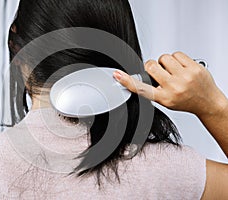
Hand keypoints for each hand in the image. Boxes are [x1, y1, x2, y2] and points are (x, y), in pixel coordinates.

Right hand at [113, 52, 227, 117]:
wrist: (207, 102)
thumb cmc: (185, 101)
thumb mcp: (165, 101)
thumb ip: (153, 89)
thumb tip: (142, 75)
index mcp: (163, 98)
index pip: (141, 88)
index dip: (127, 81)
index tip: (117, 75)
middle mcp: (173, 87)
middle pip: (151, 66)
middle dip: (153, 67)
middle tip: (161, 73)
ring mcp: (185, 77)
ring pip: (163, 58)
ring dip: (166, 62)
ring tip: (174, 71)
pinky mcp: (194, 67)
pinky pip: (176, 54)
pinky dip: (177, 59)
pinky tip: (181, 67)